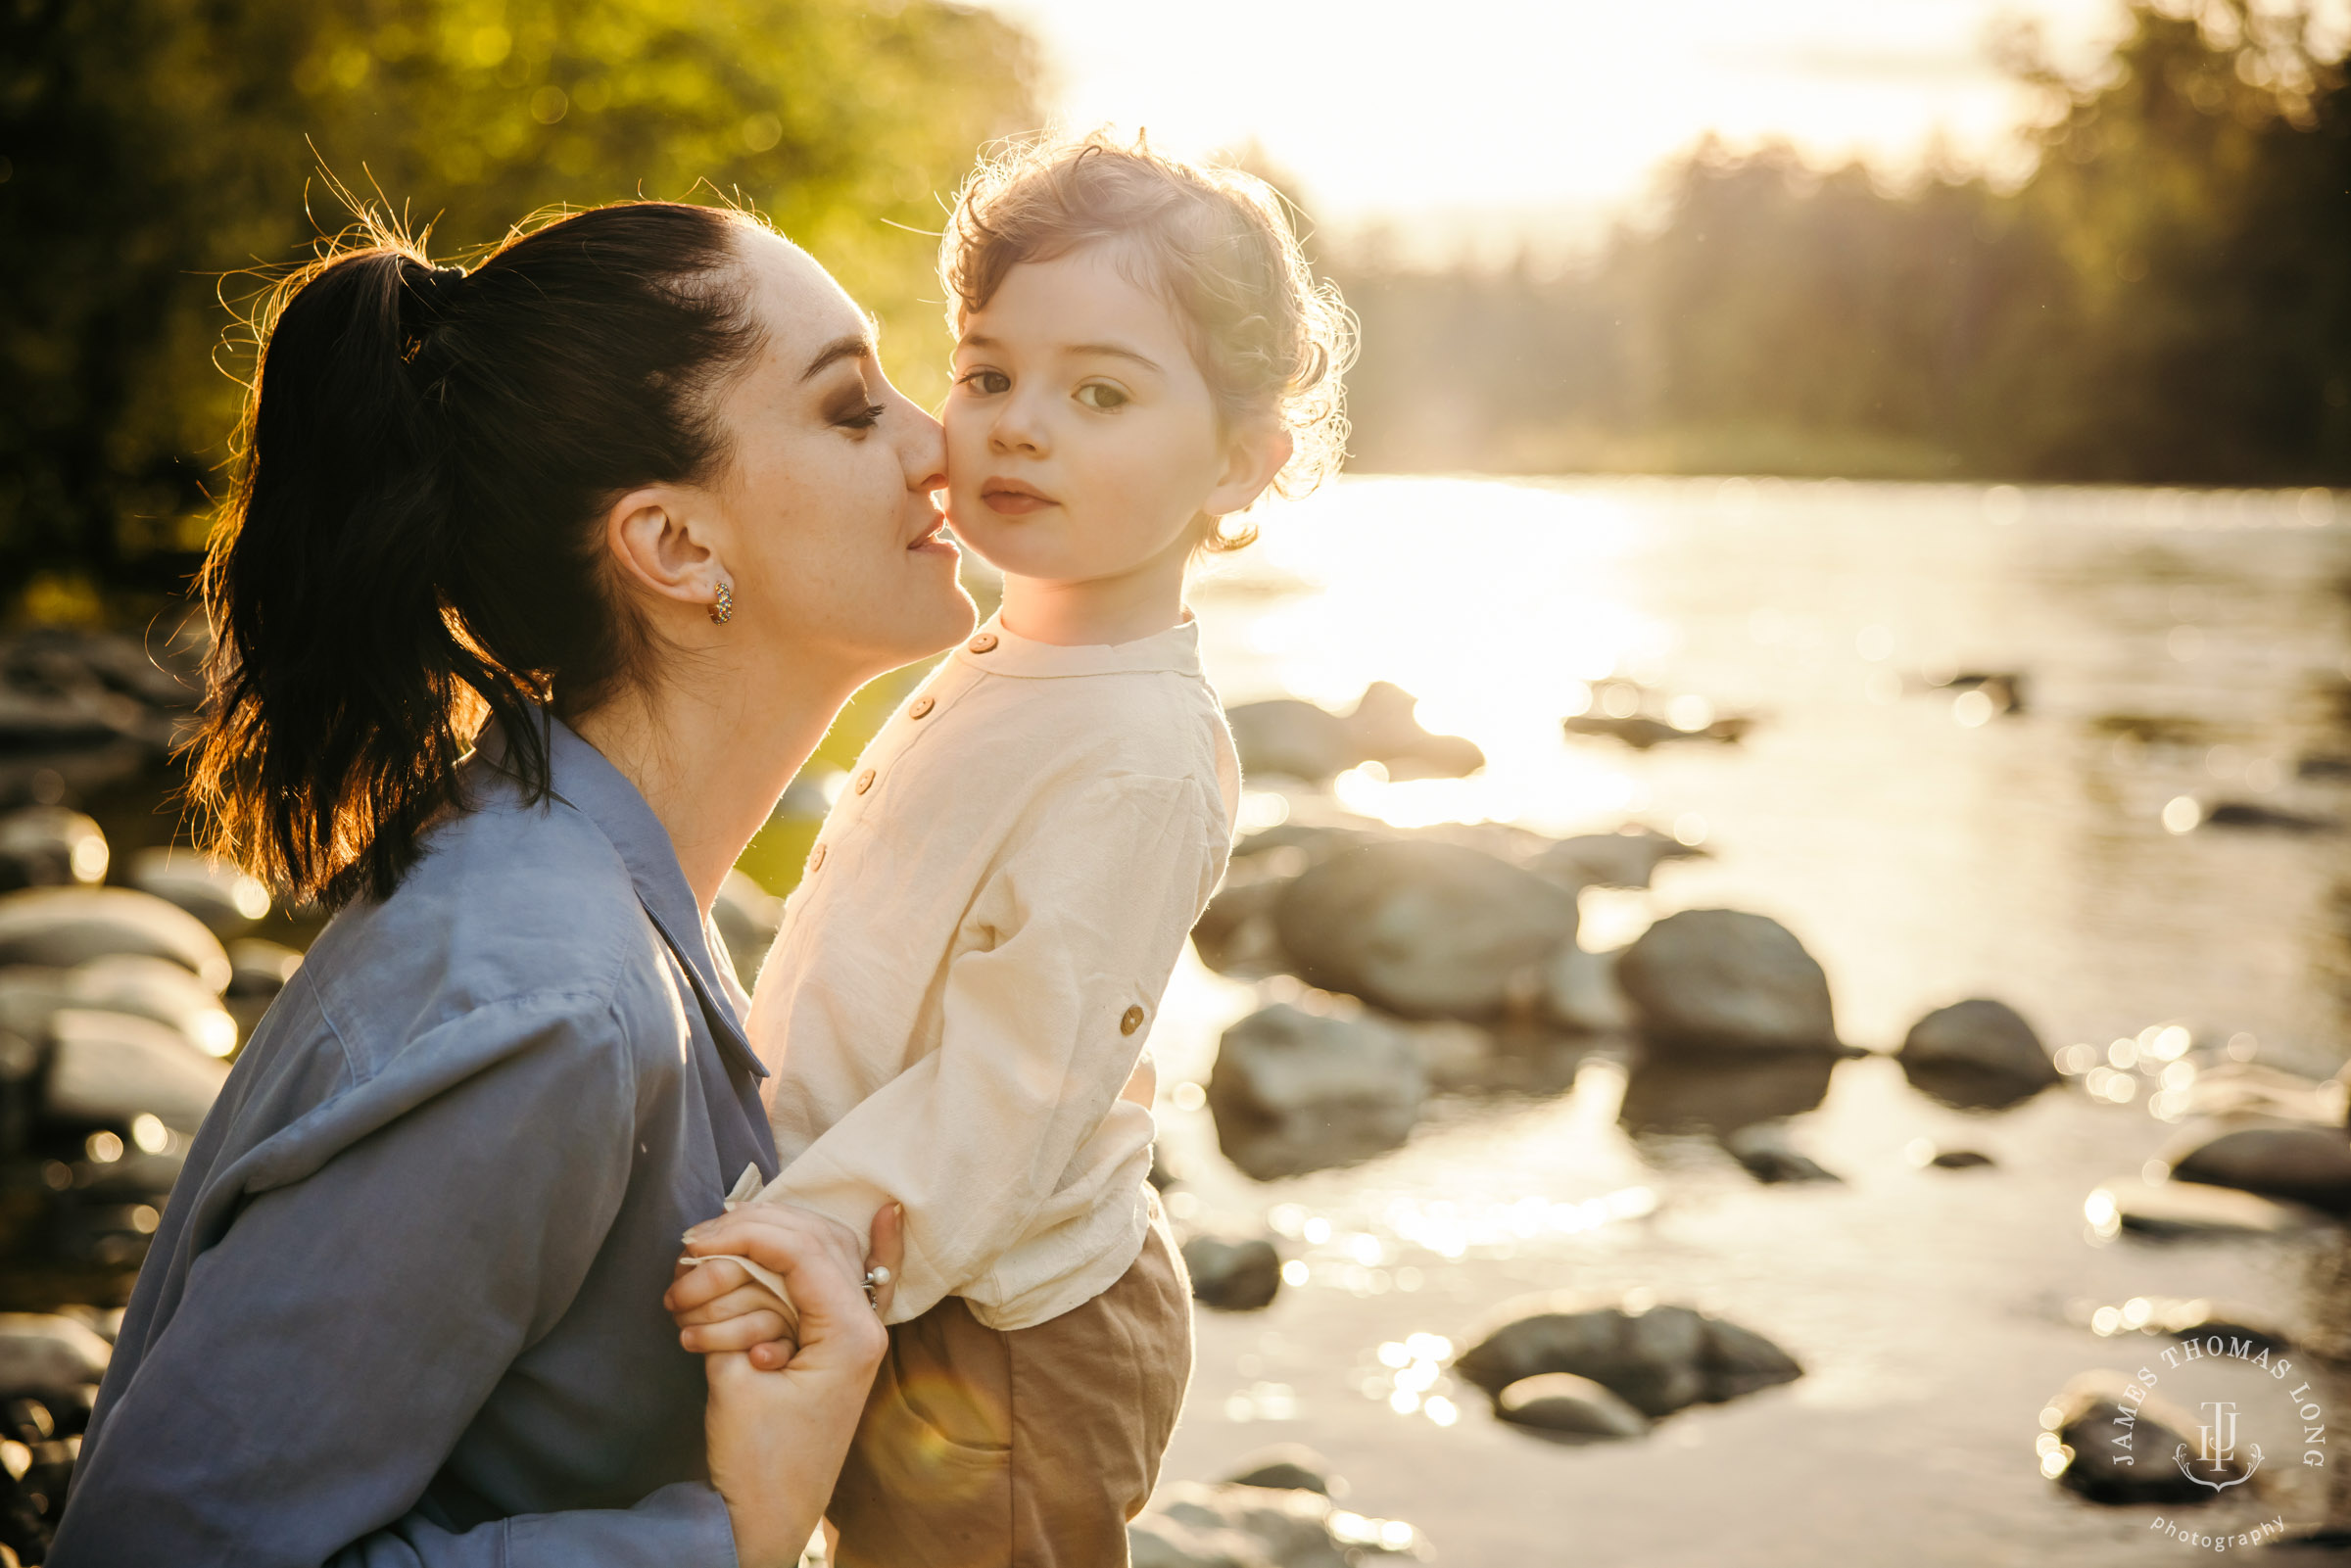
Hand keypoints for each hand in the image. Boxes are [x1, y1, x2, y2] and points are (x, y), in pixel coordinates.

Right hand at [687, 1205, 900, 1567]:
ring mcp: (853, 1332)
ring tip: (699, 1287)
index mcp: (851, 1335)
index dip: (747, 1232)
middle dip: (750, 1235)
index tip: (695, 1241)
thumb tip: (714, 1255)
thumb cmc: (756, 1463)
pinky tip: (891, 1216)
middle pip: (816, 1239)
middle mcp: (862, 1326)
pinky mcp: (833, 1342)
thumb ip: (734, 1309)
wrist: (770, 1520)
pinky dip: (867, 1249)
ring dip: (755, 1260)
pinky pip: (848, 1281)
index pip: (804, 1250)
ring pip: (816, 1256)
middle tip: (693, 1246)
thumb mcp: (735, 1381)